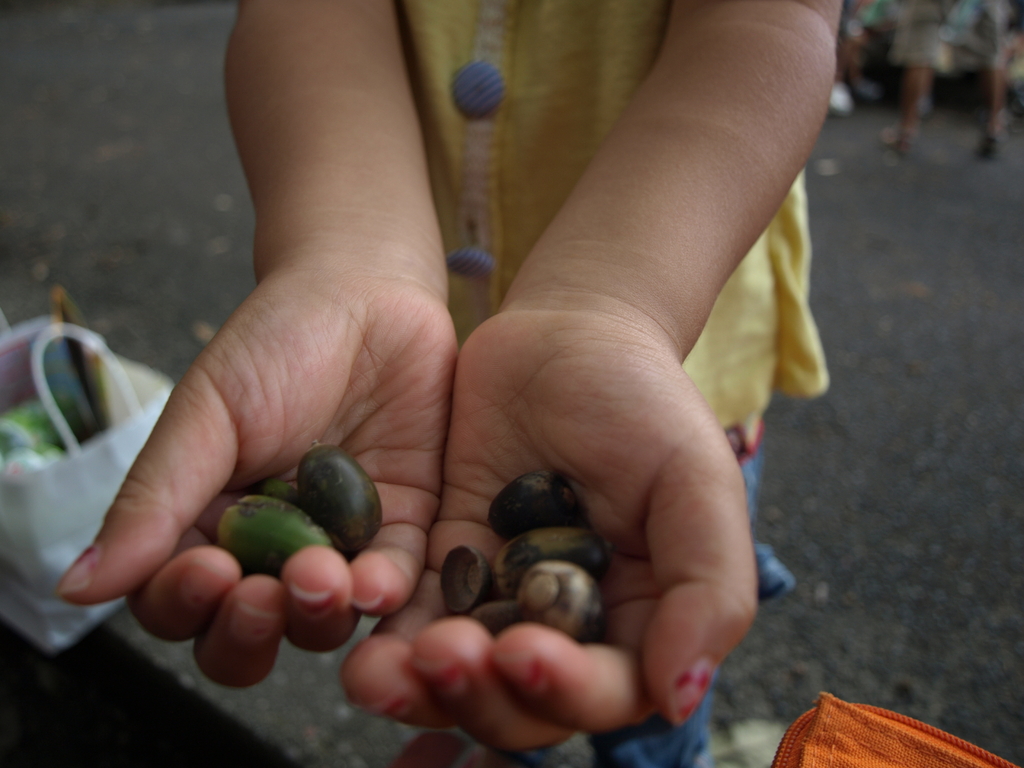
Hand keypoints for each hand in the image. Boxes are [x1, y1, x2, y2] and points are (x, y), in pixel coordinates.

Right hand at [57, 266, 456, 685]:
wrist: (368, 296)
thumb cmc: (273, 344)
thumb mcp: (206, 413)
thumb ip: (152, 499)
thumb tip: (76, 586)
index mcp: (208, 528)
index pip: (180, 600)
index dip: (186, 603)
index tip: (206, 571)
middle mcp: (273, 552)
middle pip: (251, 632)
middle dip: (251, 628)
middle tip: (262, 593)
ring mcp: (341, 547)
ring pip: (323, 619)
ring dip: (318, 615)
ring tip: (322, 579)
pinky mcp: (406, 530)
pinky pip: (396, 581)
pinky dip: (384, 593)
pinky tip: (376, 585)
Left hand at [341, 304, 756, 747]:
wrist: (568, 332)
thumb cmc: (645, 401)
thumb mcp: (696, 480)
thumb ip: (708, 586)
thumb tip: (680, 698)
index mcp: (638, 620)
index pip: (607, 692)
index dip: (567, 693)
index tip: (523, 653)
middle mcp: (567, 626)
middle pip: (522, 704)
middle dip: (479, 696)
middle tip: (442, 656)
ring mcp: (501, 597)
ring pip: (459, 676)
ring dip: (419, 688)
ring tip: (378, 672)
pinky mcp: (445, 561)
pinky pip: (411, 616)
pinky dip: (387, 639)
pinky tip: (360, 646)